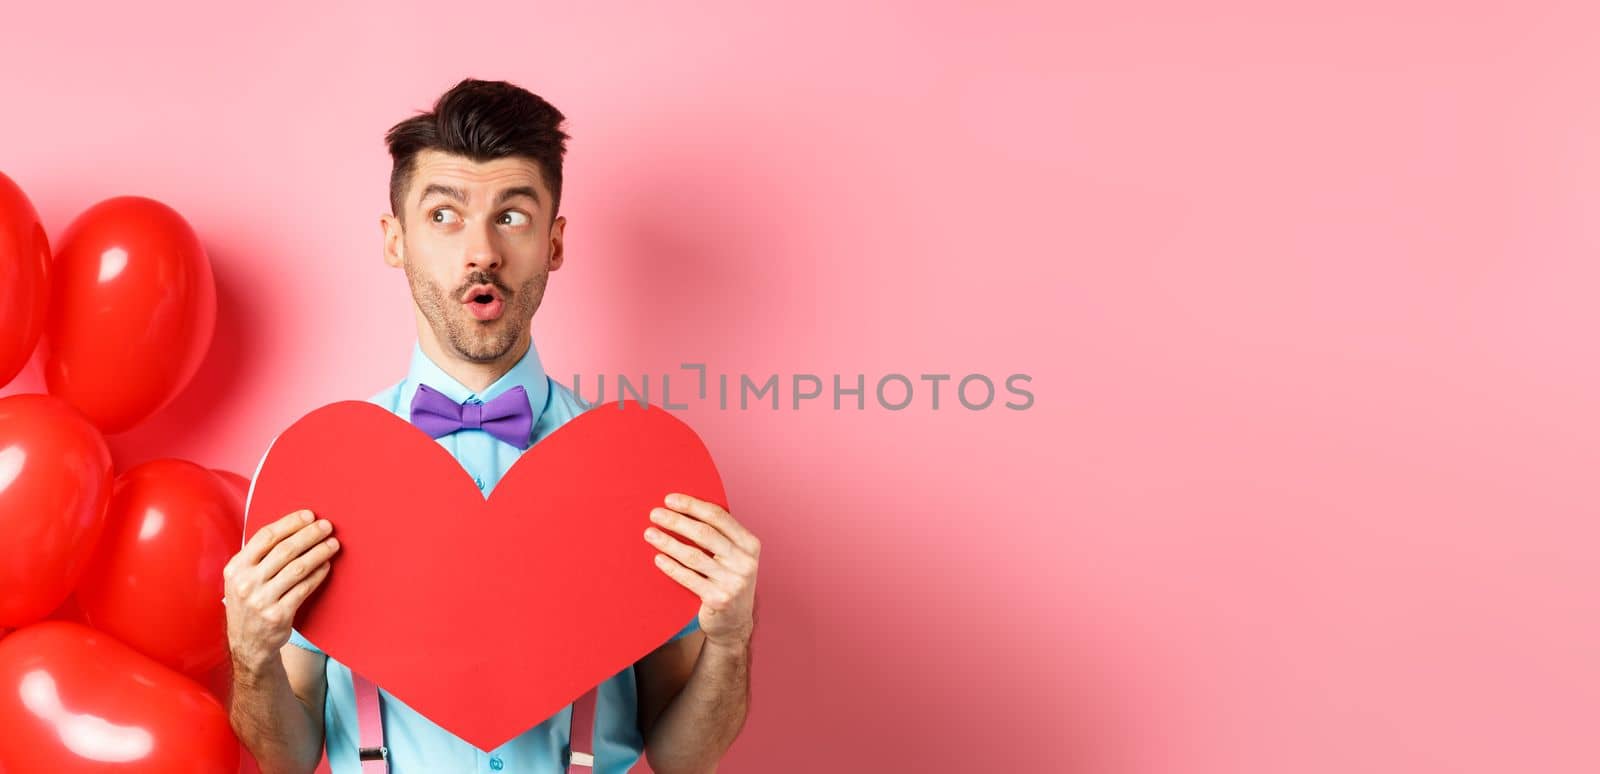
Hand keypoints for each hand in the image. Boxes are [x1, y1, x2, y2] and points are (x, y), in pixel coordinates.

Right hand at [222, 509, 340, 671]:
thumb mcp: (241, 578)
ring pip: (297, 568)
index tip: (309, 515)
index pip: (265, 537)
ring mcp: (261, 600)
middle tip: (327, 526)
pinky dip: (318, 574)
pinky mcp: (278, 615)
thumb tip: (292, 527)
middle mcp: (246, 583)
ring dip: (319, 553)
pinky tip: (327, 566)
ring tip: (333, 544)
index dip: (290, 523)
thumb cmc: (250, 602)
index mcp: (236, 568)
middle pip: (285, 550)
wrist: (247, 644)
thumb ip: (258, 556)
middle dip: (309, 534)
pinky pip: (304, 588)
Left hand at [644, 493, 759, 647]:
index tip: (670, 499)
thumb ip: (720, 535)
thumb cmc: (728, 580)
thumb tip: (684, 509)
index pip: (719, 517)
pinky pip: (689, 578)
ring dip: (668, 542)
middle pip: (705, 534)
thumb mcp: (735, 556)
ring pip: (694, 556)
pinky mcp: (719, 599)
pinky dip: (671, 567)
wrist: (735, 622)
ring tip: (650, 534)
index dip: (692, 505)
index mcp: (750, 544)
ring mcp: (733, 582)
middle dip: (677, 521)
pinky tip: (658, 558)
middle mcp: (745, 562)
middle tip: (655, 514)